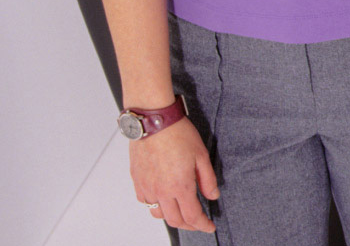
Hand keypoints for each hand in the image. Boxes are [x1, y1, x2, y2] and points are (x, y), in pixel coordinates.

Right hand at [130, 117, 217, 232]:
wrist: (153, 122)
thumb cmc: (177, 133)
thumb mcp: (201, 155)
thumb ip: (207, 179)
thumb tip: (212, 195)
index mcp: (179, 186)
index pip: (192, 216)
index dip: (202, 225)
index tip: (209, 227)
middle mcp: (161, 191)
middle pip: (175, 220)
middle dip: (189, 224)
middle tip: (199, 222)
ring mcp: (146, 187)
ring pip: (158, 213)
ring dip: (171, 216)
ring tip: (182, 212)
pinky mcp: (137, 181)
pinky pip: (145, 202)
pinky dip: (155, 205)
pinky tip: (163, 199)